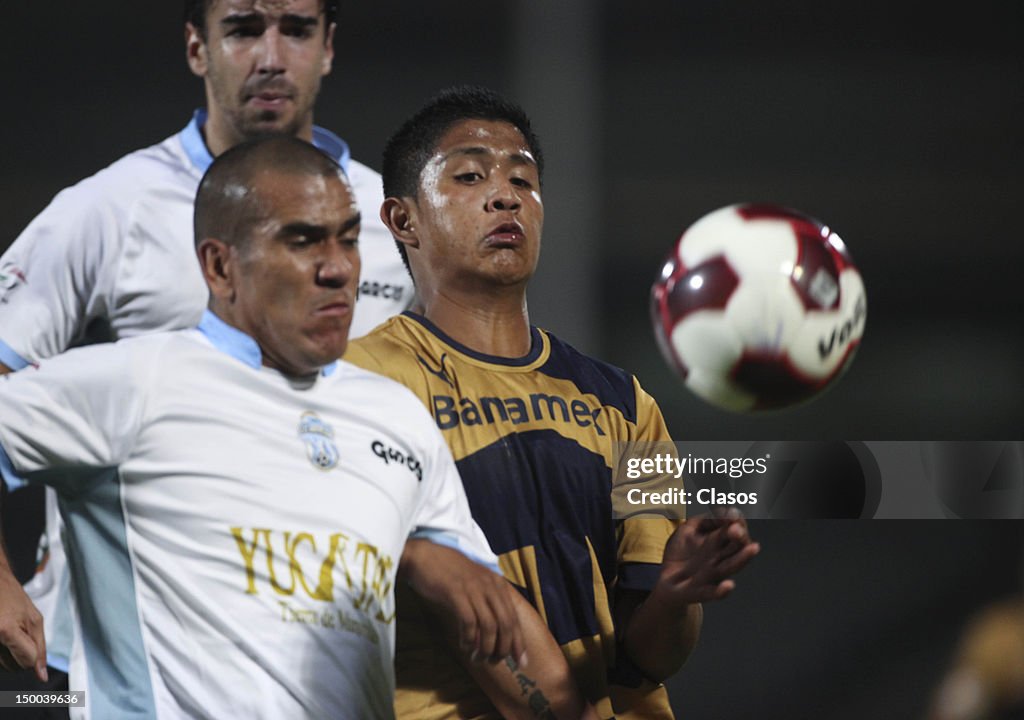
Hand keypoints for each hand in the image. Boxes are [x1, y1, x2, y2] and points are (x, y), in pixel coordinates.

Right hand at [0, 564, 46, 681]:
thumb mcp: (34, 619)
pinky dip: (1, 651)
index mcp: (5, 630)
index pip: (27, 662)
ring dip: (8, 654)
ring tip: (6, 631)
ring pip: (3, 665)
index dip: (32, 654)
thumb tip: (42, 677)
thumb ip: (40, 648)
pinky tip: (1, 633)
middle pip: (14, 667)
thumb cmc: (13, 599)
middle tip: (16, 632)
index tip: (28, 639)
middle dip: (19, 654)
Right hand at [399, 538, 523, 663]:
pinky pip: (469, 622)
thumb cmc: (448, 573)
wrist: (424, 556)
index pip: (514, 617)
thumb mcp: (475, 583)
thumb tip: (494, 634)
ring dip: (486, 647)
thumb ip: (487, 602)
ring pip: (489, 626)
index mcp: (497, 584)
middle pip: (505, 623)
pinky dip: (469, 639)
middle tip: (495, 662)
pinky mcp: (456, 593)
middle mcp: (489, 585)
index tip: (520, 661)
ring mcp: (474, 589)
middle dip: (503, 648)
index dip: (518, 641)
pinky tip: (465, 645)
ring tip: (478, 658)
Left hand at [656, 509, 759, 604]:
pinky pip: (712, 593)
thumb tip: (722, 511)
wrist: (666, 582)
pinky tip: (729, 585)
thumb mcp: (687, 530)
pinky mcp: (699, 592)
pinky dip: (721, 591)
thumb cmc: (681, 555)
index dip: (735, 521)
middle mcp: (719, 559)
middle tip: (737, 529)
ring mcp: (711, 576)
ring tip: (753, 548)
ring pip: (730, 567)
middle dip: (739, 537)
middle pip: (736, 547)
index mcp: (718, 544)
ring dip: (742, 559)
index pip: (734, 530)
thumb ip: (703, 519)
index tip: (732, 515)